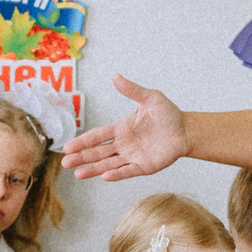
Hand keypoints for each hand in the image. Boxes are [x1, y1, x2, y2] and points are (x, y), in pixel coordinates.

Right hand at [62, 75, 186, 182]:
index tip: (67, 147)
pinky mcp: (144, 166)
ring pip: (108, 164)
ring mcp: (132, 156)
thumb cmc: (168, 114)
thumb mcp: (150, 97)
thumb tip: (115, 76)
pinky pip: (127, 171)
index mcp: (121, 128)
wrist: (186, 130)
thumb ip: (132, 89)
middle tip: (65, 162)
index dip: (82, 141)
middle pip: (98, 152)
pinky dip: (116, 174)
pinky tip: (104, 176)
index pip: (97, 136)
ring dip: (93, 169)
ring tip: (77, 174)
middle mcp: (123, 144)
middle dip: (82, 157)